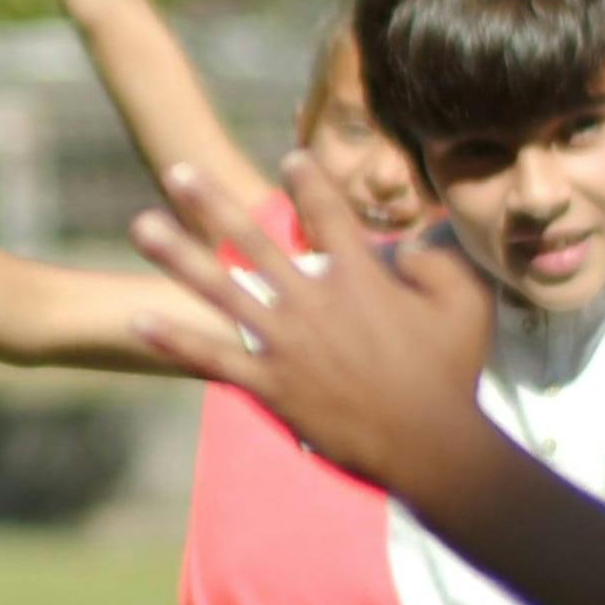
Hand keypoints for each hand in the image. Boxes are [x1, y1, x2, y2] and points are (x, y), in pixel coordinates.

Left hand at [125, 154, 493, 492]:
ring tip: (140, 225)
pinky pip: (214, 358)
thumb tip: (409, 239)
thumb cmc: (452, 373)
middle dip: (211, 203)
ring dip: (178, 255)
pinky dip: (176, 340)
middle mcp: (313, 300)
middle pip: (254, 239)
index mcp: (359, 277)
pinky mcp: (270, 384)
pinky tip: (137, 320)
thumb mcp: (467, 303)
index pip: (328, 214)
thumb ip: (439, 260)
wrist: (430, 445)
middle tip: (176, 169)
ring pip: (221, 288)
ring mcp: (285, 342)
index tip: (289, 159)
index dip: (308, 182)